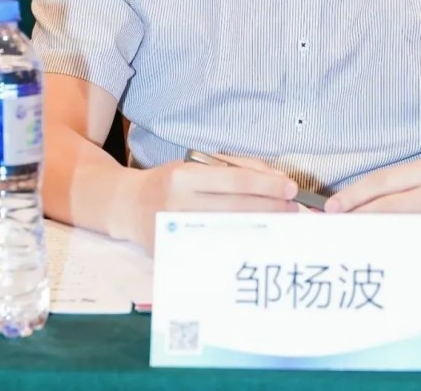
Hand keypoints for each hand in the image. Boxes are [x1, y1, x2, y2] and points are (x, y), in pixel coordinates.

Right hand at [117, 155, 298, 251]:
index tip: (291, 187)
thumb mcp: (196, 164)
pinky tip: (257, 241)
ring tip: (281, 224)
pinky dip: (240, 245)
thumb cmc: (169, 181)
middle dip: (270, 208)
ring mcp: (176, 233)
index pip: (234, 181)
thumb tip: (274, 178)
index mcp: (183, 176)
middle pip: (236, 209)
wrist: (128, 205)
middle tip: (292, 209)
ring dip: (261, 228)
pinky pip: (215, 251)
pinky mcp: (174, 255)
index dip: (266, 185)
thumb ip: (236, 168)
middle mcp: (177, 205)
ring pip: (229, 232)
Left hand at [324, 158, 420, 259]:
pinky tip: (379, 256)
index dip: (354, 195)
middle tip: (335, 228)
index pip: (384, 180)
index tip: (332, 208)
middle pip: (389, 206)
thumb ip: (398, 187)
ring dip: (373, 237)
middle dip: (358, 218)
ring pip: (401, 230)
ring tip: (349, 242)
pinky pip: (419, 249)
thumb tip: (353, 205)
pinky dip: (396, 252)